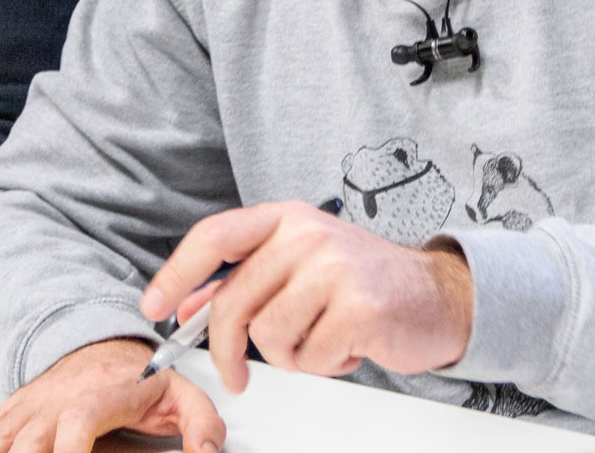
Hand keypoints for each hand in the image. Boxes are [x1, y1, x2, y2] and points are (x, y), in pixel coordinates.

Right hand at [0, 338, 225, 452]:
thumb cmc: (141, 379)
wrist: (102, 346)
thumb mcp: (183, 396)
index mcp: (101, 395)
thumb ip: (202, 426)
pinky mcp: (10, 415)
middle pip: (28, 439)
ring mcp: (29, 409)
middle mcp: (57, 401)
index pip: (80, 417)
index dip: (70, 446)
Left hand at [140, 201, 473, 393]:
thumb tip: (186, 308)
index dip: (176, 273)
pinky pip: (309, 357)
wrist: (440, 296)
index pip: (214, 236)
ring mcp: (335, 268)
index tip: (154, 308)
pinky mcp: (359, 307)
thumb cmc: (363, 282)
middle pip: (234, 303)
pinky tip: (348, 347)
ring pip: (269, 337)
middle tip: (235, 375)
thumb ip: (245, 281)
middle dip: (225, 350)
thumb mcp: (299, 267)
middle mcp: (308, 234)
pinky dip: (324, 365)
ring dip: (292, 356)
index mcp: (287, 218)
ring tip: (323, 340)